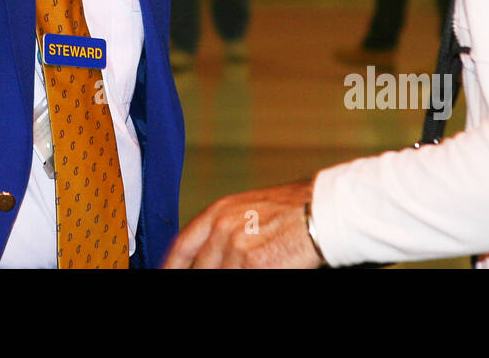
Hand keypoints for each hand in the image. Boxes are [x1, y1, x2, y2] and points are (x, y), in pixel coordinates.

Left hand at [163, 180, 323, 267]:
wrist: (322, 211)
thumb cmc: (292, 210)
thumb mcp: (248, 209)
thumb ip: (225, 229)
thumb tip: (213, 255)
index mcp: (218, 212)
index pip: (182, 246)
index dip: (172, 265)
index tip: (165, 273)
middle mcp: (223, 228)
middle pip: (199, 267)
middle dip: (199, 276)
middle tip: (202, 279)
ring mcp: (237, 248)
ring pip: (220, 275)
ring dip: (229, 276)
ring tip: (248, 271)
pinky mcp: (255, 264)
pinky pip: (241, 279)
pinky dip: (244, 279)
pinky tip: (260, 273)